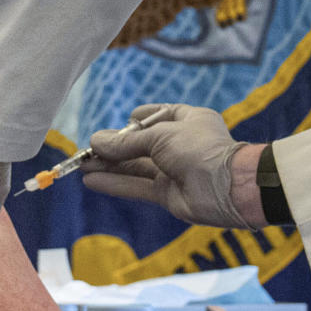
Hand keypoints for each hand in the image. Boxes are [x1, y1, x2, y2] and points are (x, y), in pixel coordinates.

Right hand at [81, 104, 256, 228]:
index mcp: (188, 120)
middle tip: (87, 151)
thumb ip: (125, 142)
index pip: (157, 116)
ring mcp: (174, 170)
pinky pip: (136, 186)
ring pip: (134, 166)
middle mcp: (180, 144)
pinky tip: (92, 181)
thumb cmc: (199, 149)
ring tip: (82, 166)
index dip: (136, 120)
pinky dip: (115, 184)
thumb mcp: (159, 136)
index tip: (120, 124)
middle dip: (113, 147)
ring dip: (109, 166)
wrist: (228, 187)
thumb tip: (95, 142)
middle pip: (139, 144)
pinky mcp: (167, 193)